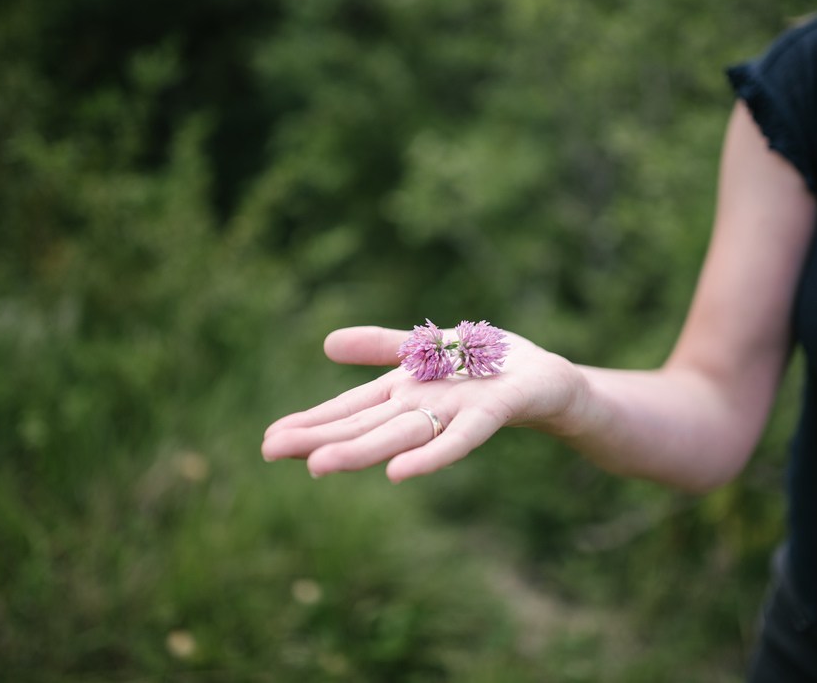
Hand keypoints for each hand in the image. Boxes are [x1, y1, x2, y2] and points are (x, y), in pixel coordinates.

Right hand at [261, 325, 583, 482]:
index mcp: (403, 392)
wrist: (549, 380)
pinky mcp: (494, 411)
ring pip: (403, 435)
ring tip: (319, 466)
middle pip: (367, 425)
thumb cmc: (486, 367)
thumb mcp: (426, 346)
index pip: (349, 409)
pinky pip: (462, 435)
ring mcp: (455, 412)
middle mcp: (423, 407)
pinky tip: (401, 473)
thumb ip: (379, 345)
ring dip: (363, 452)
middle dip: (320, 438)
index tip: (267, 440)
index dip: (310, 422)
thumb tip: (326, 344)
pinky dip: (432, 454)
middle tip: (269, 451)